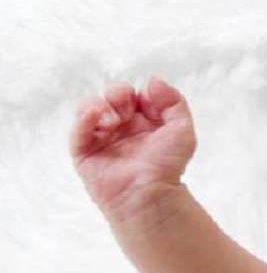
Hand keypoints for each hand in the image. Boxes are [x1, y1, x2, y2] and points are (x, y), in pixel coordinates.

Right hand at [69, 76, 196, 218]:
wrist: (149, 193)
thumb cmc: (168, 166)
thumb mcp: (182, 130)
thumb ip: (174, 101)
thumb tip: (152, 79)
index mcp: (144, 122)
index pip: (137, 95)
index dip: (143, 93)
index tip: (151, 102)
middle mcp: (122, 128)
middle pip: (112, 95)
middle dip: (119, 93)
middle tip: (127, 110)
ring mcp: (102, 138)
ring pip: (91, 106)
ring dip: (101, 105)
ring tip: (113, 121)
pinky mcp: (85, 151)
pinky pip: (78, 128)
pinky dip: (85, 117)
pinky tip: (100, 119)